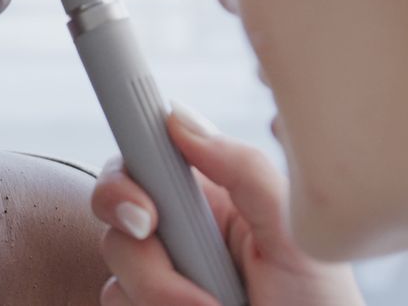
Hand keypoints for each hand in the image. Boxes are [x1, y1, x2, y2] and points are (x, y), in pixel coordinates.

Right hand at [91, 112, 365, 305]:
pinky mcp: (144, 304)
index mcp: (209, 196)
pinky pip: (115, 301)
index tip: (145, 214)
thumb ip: (244, 171)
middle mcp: (176, 229)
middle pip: (113, 212)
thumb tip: (179, 119)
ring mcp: (157, 272)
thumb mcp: (294, 236)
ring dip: (162, 297)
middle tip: (192, 288)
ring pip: (115, 266)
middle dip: (144, 255)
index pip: (144, 160)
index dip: (127, 179)